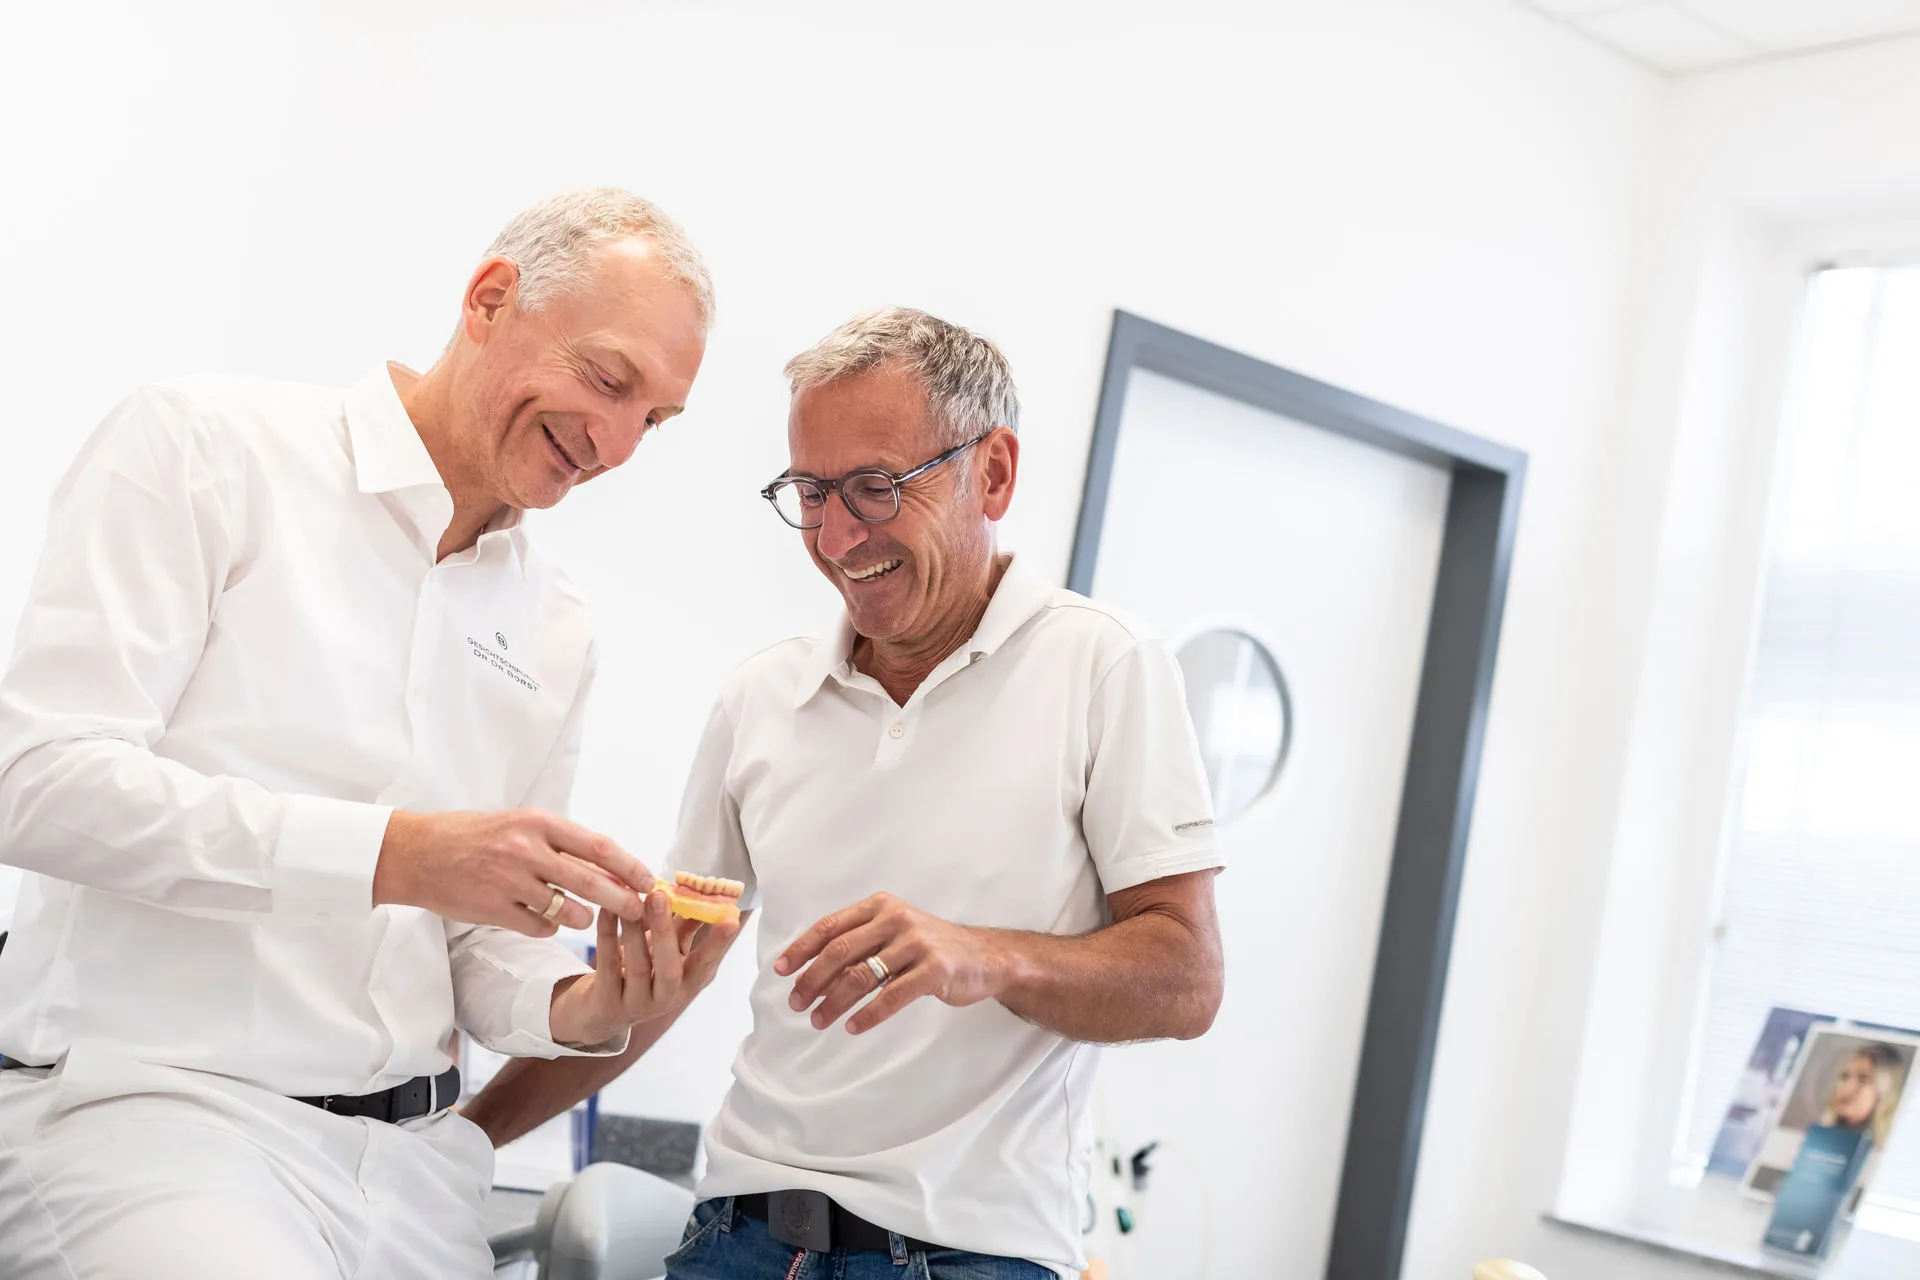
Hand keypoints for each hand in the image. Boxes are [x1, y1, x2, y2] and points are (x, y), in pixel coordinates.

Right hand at [372, 808, 651, 935]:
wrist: (416, 853)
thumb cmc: (473, 836)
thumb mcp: (519, 825)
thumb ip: (560, 843)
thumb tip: (609, 864)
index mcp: (537, 823)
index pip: (597, 846)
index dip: (628, 866)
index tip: (649, 880)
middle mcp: (526, 850)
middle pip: (590, 881)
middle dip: (622, 900)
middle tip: (641, 912)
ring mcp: (509, 881)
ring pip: (567, 909)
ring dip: (583, 917)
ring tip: (584, 915)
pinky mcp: (493, 909)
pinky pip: (539, 927)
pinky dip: (549, 927)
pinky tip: (544, 920)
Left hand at [548, 892, 741, 1046]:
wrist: (603, 1013)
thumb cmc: (641, 975)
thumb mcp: (666, 954)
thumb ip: (683, 927)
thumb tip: (701, 893)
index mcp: (686, 985)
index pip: (706, 964)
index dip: (718, 944)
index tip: (731, 920)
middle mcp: (665, 999)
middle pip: (669, 969)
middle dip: (665, 931)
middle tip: (660, 896)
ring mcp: (635, 1005)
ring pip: (637, 965)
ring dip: (634, 928)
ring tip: (630, 898)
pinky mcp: (607, 1002)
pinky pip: (608, 966)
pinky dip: (607, 936)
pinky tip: (607, 911)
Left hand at [776, 891, 1004, 1033]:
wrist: (984, 957)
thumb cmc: (931, 948)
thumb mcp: (894, 934)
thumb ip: (861, 945)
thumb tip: (813, 974)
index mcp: (881, 906)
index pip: (831, 926)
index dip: (802, 948)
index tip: (781, 970)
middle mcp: (896, 919)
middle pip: (840, 951)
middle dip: (812, 979)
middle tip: (796, 1003)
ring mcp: (917, 943)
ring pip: (861, 975)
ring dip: (834, 1001)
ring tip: (818, 1020)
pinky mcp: (934, 969)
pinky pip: (892, 996)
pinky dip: (868, 1015)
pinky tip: (853, 1027)